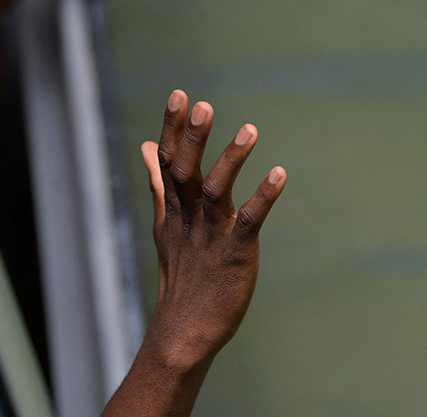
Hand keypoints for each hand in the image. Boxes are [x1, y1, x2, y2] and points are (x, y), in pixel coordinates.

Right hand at [139, 89, 285, 370]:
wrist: (185, 332)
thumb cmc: (182, 274)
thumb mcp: (167, 224)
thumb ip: (160, 183)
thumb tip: (147, 146)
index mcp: (175, 208)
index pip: (169, 162)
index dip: (173, 128)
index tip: (179, 94)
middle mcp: (189, 217)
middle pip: (186, 172)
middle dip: (193, 138)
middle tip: (203, 105)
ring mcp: (211, 235)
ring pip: (217, 192)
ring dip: (231, 160)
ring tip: (250, 129)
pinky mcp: (235, 253)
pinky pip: (249, 221)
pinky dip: (264, 197)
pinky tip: (280, 173)